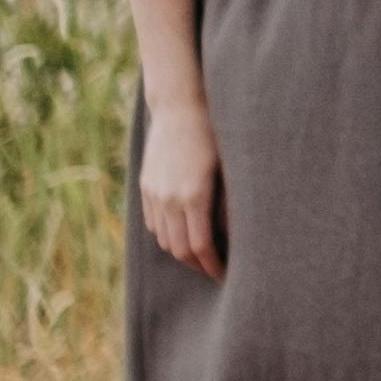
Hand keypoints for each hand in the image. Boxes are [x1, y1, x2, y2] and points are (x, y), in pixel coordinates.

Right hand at [138, 95, 224, 279]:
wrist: (180, 107)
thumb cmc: (215, 134)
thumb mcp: (228, 168)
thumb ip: (227, 204)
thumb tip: (234, 237)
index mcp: (194, 195)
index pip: (201, 247)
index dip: (213, 266)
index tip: (226, 274)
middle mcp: (170, 198)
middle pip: (180, 250)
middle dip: (198, 265)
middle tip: (215, 270)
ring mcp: (154, 192)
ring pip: (164, 239)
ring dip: (181, 252)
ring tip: (201, 255)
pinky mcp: (146, 186)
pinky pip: (153, 223)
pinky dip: (167, 235)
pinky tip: (182, 233)